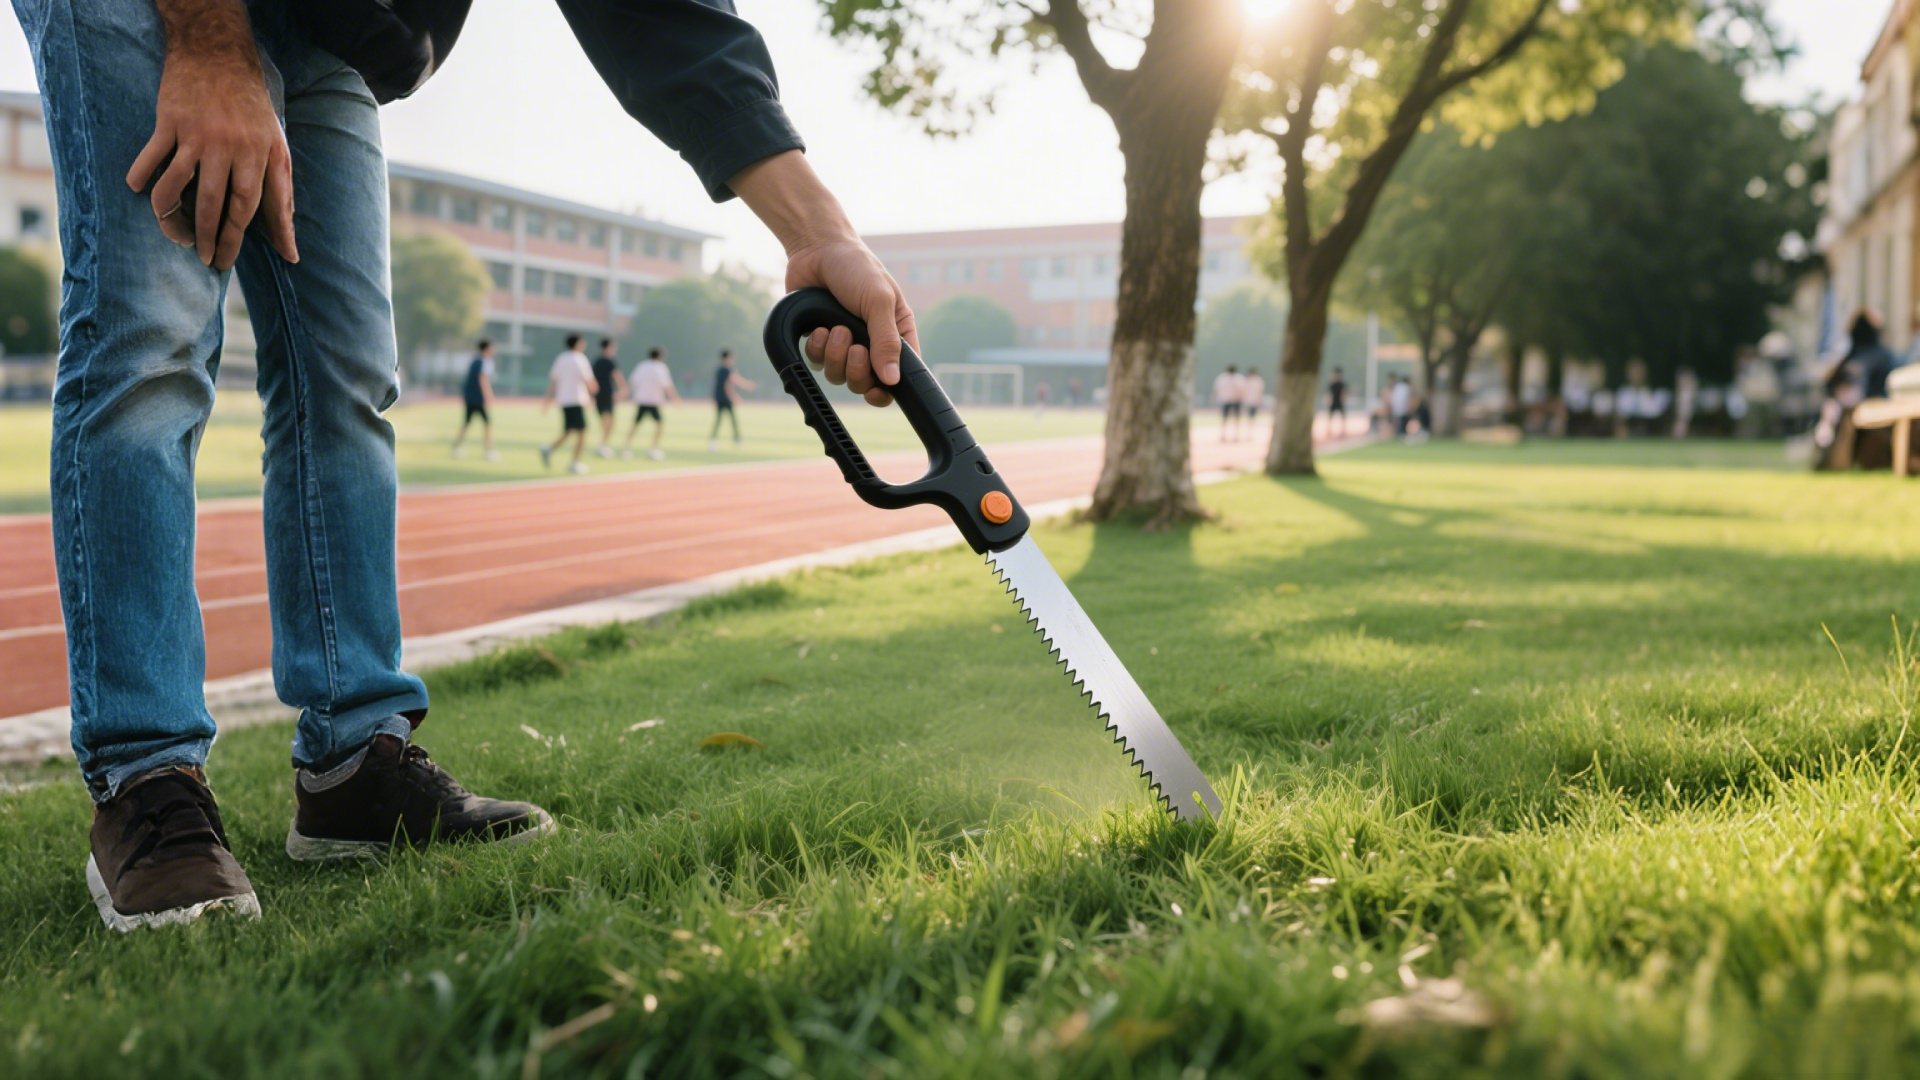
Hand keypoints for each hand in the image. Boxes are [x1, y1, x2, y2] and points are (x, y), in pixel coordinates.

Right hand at [127, 41, 296, 270]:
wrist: (217, 53)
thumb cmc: (251, 106)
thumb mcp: (276, 144)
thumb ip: (281, 190)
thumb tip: (288, 240)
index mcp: (261, 153)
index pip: (255, 205)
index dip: (242, 237)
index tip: (230, 260)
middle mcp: (231, 146)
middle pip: (216, 202)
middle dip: (210, 236)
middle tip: (205, 258)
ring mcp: (198, 134)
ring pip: (179, 185)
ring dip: (172, 216)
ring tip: (176, 236)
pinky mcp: (171, 121)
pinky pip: (153, 156)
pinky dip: (142, 175)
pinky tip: (138, 190)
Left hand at [726, 150, 916, 407]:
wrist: (817, 250)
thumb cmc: (857, 268)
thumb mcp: (879, 302)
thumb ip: (886, 342)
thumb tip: (892, 380)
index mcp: (897, 335)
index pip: (898, 376)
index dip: (887, 390)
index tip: (875, 391)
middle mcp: (872, 343)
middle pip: (865, 382)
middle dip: (856, 370)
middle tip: (854, 348)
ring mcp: (844, 344)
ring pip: (839, 375)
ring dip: (836, 356)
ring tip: (835, 329)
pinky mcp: (820, 341)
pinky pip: (817, 362)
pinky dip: (818, 348)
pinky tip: (819, 328)